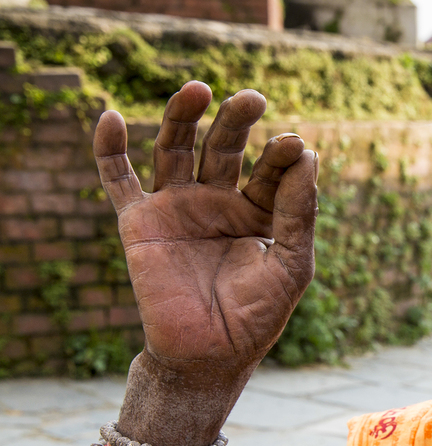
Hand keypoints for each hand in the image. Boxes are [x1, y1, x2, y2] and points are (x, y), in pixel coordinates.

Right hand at [95, 82, 317, 378]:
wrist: (209, 356)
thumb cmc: (257, 315)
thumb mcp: (292, 263)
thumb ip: (298, 211)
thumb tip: (307, 153)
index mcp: (256, 210)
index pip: (269, 169)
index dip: (281, 155)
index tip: (293, 144)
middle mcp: (216, 202)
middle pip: (223, 147)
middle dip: (235, 121)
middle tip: (252, 98)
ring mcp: (177, 208)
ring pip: (174, 149)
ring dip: (182, 117)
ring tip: (198, 88)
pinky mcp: (140, 223)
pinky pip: (118, 180)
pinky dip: (110, 149)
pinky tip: (112, 116)